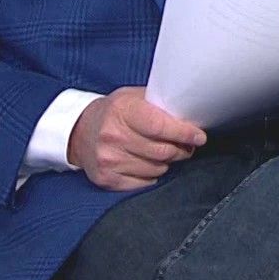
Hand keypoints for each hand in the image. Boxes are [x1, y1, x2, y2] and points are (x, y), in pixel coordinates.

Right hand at [68, 87, 206, 190]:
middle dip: (182, 150)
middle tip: (187, 146)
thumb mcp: (133, 97)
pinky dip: (153, 174)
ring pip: (157, 168)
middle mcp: (113, 135)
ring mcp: (108, 159)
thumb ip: (159, 103)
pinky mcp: (107, 178)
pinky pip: (145, 182)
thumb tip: (190, 114)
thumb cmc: (114, 113)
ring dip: (168, 162)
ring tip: (165, 153)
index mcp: (122, 110)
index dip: (184, 133)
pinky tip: (148, 163)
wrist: (79, 133)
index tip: (199, 136)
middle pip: (163, 151)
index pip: (160, 126)